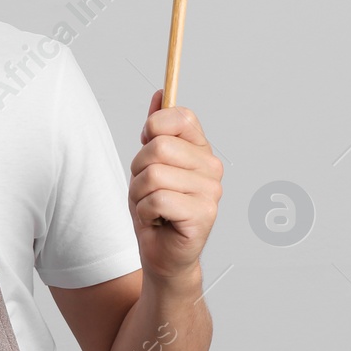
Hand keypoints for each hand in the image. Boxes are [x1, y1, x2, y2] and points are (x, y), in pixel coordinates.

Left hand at [129, 88, 222, 282]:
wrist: (162, 256)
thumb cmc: (155, 211)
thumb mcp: (148, 165)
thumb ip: (156, 130)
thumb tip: (161, 94)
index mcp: (201, 150)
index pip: (180, 116)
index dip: (153, 129)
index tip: (148, 147)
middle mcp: (212, 167)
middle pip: (159, 147)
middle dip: (138, 170)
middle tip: (147, 190)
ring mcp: (211, 191)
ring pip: (153, 175)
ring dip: (139, 195)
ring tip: (151, 208)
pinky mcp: (204, 214)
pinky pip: (157, 199)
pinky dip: (145, 213)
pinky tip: (158, 221)